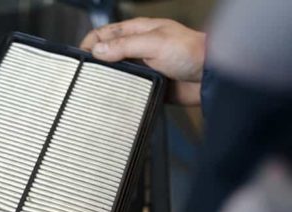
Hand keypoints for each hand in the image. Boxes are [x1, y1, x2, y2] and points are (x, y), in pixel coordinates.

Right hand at [80, 18, 205, 104]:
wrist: (211, 78)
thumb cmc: (190, 52)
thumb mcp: (155, 43)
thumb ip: (124, 46)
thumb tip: (97, 50)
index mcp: (138, 31)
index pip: (104, 34)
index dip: (89, 44)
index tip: (80, 59)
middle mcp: (137, 49)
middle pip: (106, 54)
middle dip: (93, 63)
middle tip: (82, 76)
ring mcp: (141, 68)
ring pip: (114, 74)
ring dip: (104, 80)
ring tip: (92, 89)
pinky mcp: (146, 86)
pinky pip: (126, 90)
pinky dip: (117, 94)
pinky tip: (110, 99)